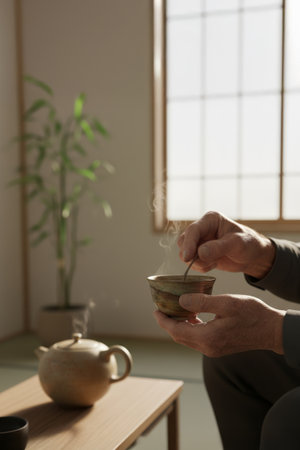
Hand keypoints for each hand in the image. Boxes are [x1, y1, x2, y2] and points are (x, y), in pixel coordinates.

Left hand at [154, 293, 284, 356]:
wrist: (272, 330)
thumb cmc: (252, 314)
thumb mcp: (226, 303)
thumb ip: (201, 302)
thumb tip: (181, 301)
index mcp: (207, 337)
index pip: (176, 330)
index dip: (163, 320)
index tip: (155, 310)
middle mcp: (208, 347)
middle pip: (179, 336)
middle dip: (168, 323)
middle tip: (162, 308)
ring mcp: (214, 349)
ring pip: (188, 338)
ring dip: (179, 325)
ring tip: (174, 309)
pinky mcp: (219, 347)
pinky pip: (198, 338)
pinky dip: (190, 327)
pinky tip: (192, 315)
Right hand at [178, 211, 275, 278]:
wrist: (253, 256)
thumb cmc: (249, 244)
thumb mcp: (237, 244)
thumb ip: (219, 248)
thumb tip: (200, 253)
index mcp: (211, 220)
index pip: (193, 230)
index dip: (188, 244)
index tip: (188, 257)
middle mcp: (202, 229)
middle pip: (184, 241)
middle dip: (192, 254)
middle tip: (208, 262)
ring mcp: (199, 241)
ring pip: (184, 252)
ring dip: (197, 262)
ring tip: (215, 262)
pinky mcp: (199, 252)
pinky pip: (191, 262)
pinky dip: (201, 267)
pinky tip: (214, 264)